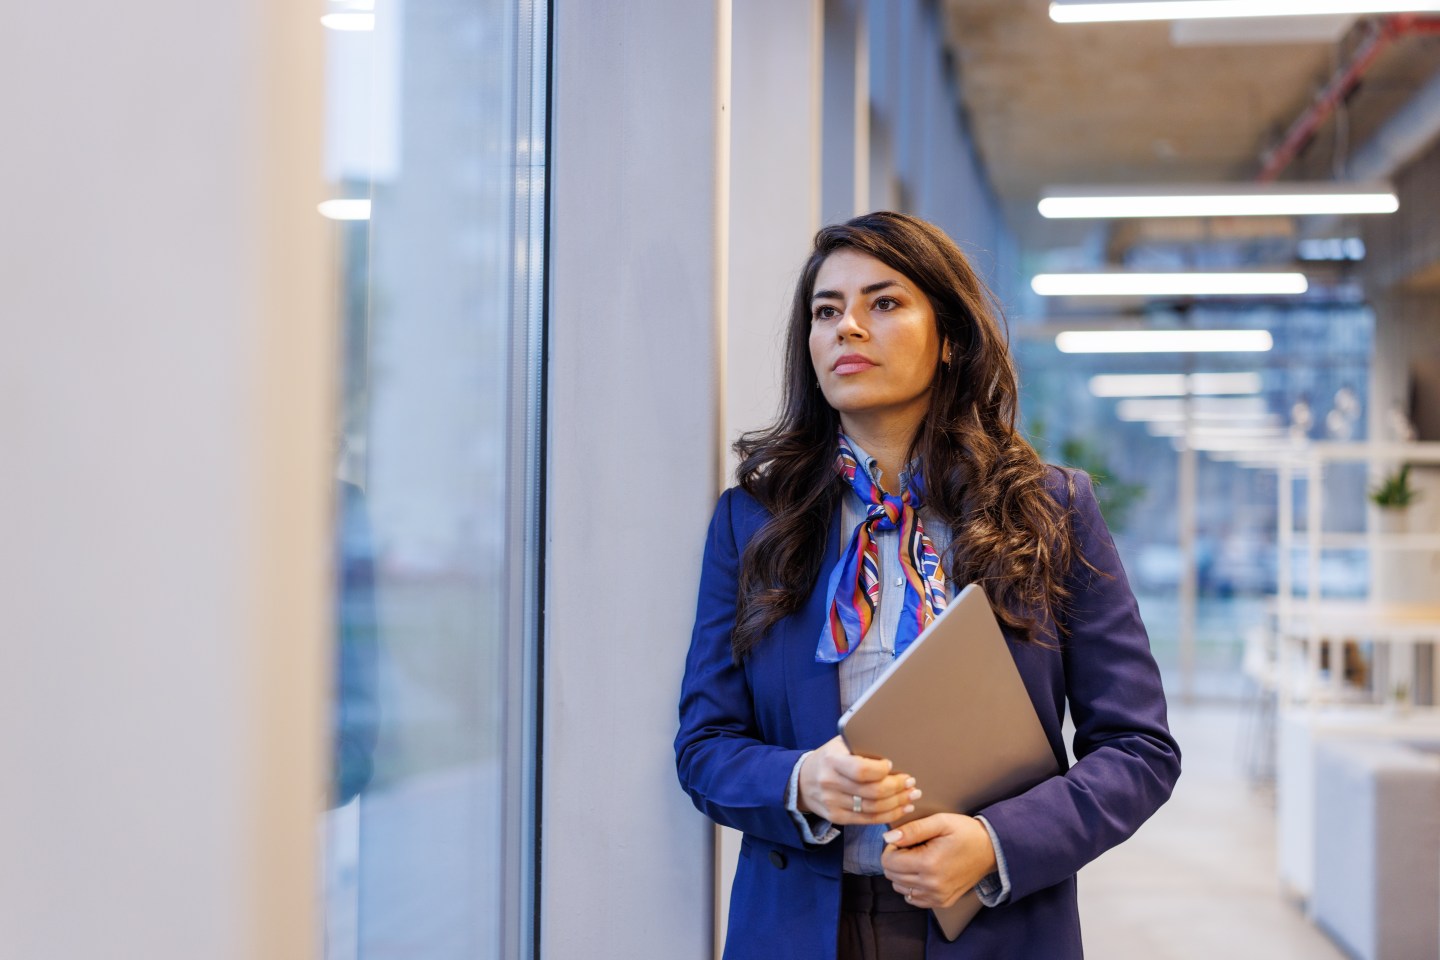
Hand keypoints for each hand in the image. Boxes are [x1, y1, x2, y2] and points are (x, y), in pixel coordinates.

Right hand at [797, 735, 919, 824]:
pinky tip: (901, 809)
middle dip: (897, 788)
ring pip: (873, 808)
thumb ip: (862, 745)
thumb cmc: (830, 758)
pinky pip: (868, 820)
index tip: (893, 765)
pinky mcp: (837, 817)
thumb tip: (895, 746)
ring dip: (897, 803)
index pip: (861, 770)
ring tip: (911, 796)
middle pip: (872, 792)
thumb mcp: (840, 745)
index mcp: (831, 760)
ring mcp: (832, 803)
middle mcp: (830, 783)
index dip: (881, 770)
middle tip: (911, 783)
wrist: (802, 781)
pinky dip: (888, 815)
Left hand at [881, 814, 996, 908]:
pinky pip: (912, 897)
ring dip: (903, 872)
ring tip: (920, 858)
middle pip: (891, 875)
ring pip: (899, 887)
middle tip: (914, 847)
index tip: (905, 839)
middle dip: (896, 859)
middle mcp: (931, 885)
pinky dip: (912, 884)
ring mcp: (937, 897)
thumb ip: (912, 829)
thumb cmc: (966, 833)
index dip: (892, 847)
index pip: (889, 862)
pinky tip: (924, 872)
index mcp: (929, 864)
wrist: (991, 850)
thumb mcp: (940, 822)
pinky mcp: (941, 902)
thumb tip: (888, 838)